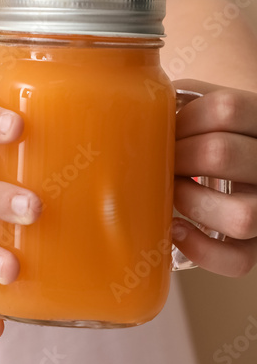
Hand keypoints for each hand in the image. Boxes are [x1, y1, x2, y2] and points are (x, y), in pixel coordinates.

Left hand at [170, 79, 256, 276]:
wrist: (234, 166)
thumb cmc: (205, 133)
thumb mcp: (202, 107)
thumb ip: (179, 103)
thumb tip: (121, 110)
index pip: (225, 109)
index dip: (183, 120)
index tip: (165, 130)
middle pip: (222, 154)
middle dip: (177, 158)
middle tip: (161, 161)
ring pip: (242, 215)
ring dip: (191, 201)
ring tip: (172, 192)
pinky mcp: (256, 245)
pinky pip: (239, 260)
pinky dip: (201, 249)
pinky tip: (176, 229)